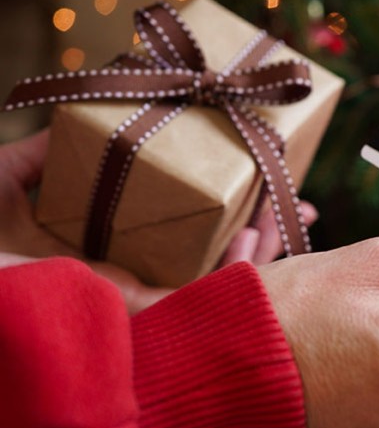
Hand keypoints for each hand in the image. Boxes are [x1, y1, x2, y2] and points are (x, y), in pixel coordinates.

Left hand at [0, 130, 316, 313]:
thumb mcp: (6, 178)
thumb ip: (43, 153)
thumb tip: (81, 116)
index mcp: (110, 250)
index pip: (186, 232)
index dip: (229, 212)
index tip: (263, 186)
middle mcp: (131, 280)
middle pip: (215, 256)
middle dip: (267, 234)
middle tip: (301, 205)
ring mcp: (139, 299)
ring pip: (221, 278)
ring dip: (265, 248)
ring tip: (292, 214)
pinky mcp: (138, 311)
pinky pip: (203, 295)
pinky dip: (239, 271)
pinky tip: (257, 236)